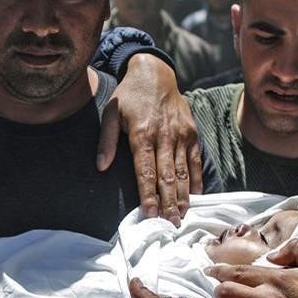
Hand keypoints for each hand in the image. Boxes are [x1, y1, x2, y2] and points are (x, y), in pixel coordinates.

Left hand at [97, 53, 202, 225]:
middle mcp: (164, 135)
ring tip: (181, 217)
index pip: (145, 171)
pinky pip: (195, 161)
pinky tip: (195, 197)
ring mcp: (181, 134)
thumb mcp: (110, 112)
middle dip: (168, 203)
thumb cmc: (129, 95)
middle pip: (167, 176)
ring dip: (183, 196)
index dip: (148, 194)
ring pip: (183, 171)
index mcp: (142, 133)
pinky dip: (196, 180)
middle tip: (169, 225)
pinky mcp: (192, 133)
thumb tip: (101, 167)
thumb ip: (106, 141)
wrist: (155, 72)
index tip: (150, 213)